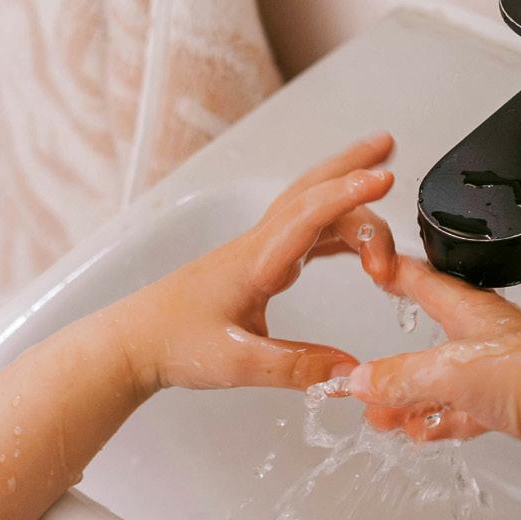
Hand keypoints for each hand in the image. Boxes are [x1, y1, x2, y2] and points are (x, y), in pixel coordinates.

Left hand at [111, 133, 398, 397]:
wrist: (133, 344)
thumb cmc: (173, 345)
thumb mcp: (238, 364)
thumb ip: (297, 368)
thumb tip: (351, 372)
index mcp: (254, 263)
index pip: (308, 217)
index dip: (347, 196)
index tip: (383, 180)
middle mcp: (257, 248)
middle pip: (310, 193)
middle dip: (351, 166)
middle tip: (387, 148)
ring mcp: (256, 253)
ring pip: (308, 209)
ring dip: (344, 191)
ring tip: (379, 177)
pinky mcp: (255, 266)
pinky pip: (302, 234)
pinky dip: (333, 225)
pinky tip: (349, 238)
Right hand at [347, 252, 520, 450]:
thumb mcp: (446, 372)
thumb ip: (400, 378)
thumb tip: (364, 381)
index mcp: (475, 310)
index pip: (428, 282)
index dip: (400, 274)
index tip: (380, 268)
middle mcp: (490, 336)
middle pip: (433, 345)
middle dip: (397, 366)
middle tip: (372, 380)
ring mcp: (505, 371)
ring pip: (448, 383)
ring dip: (415, 400)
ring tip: (386, 417)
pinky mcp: (515, 404)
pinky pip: (469, 410)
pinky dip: (443, 420)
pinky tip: (425, 432)